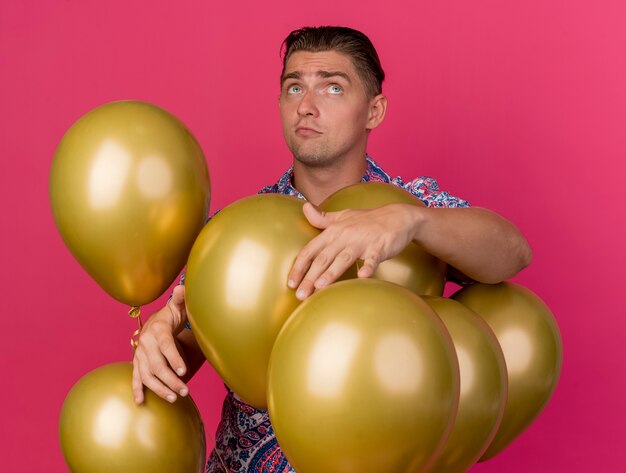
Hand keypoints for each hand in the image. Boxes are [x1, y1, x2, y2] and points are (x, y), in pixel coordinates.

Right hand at [132, 285, 189, 403]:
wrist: (157, 321)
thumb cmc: (173, 315)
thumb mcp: (178, 306)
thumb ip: (181, 299)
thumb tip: (182, 287)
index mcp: (158, 329)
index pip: (166, 345)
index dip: (174, 358)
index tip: (183, 371)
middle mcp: (146, 342)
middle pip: (157, 365)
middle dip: (171, 380)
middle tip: (185, 391)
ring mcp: (140, 354)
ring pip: (147, 375)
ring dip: (160, 388)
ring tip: (175, 398)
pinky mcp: (137, 362)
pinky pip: (135, 377)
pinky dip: (136, 389)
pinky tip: (140, 402)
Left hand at [288, 202, 420, 299]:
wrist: (398, 217)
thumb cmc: (368, 220)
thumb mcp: (343, 216)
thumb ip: (322, 218)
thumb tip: (304, 207)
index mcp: (334, 230)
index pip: (311, 249)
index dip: (299, 266)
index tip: (290, 282)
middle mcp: (345, 235)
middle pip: (323, 258)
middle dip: (310, 277)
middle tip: (300, 295)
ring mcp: (362, 241)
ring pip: (343, 258)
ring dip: (331, 273)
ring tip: (319, 287)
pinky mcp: (379, 247)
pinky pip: (372, 258)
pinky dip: (368, 266)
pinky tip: (362, 277)